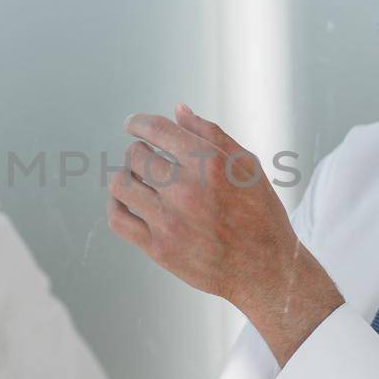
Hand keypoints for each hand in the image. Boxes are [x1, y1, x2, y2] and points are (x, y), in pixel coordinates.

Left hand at [108, 104, 342, 360]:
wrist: (264, 268)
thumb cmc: (259, 213)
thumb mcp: (246, 165)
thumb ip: (211, 134)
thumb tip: (178, 110)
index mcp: (209, 164)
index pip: (156, 130)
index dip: (138, 122)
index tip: (132, 124)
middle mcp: (186, 190)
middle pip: (136, 156)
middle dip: (138, 151)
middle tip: (145, 158)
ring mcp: (169, 221)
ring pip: (120, 184)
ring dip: (124, 175)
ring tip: (135, 178)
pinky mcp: (158, 248)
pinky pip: (118, 219)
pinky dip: (114, 204)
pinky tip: (125, 200)